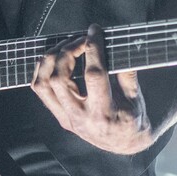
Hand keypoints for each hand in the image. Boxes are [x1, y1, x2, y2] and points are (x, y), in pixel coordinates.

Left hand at [31, 24, 154, 153]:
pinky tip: (55, 58)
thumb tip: (121, 45)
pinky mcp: (60, 115)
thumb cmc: (132, 118)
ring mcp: (66, 118)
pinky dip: (43, 69)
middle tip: (82, 39)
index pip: (93, 75)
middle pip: (59, 78)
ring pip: (43, 84)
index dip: (93, 48)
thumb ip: (127, 72)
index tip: (94, 31)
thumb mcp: (136, 97)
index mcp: (103, 112)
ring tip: (67, 46)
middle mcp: (80, 117)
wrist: (124, 143)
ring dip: (51, 59)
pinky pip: (40, 89)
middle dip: (68, 51)